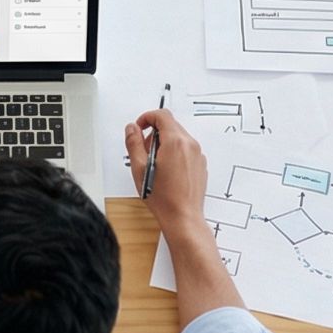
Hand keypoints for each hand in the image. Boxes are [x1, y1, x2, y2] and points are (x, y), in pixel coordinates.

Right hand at [122, 108, 210, 232]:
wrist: (183, 217)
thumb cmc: (163, 197)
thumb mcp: (140, 168)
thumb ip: (134, 143)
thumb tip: (132, 128)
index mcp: (175, 142)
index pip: (161, 115)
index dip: (147, 118)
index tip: (139, 128)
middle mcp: (190, 145)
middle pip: (170, 126)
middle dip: (154, 134)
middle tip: (144, 152)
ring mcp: (197, 155)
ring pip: (178, 138)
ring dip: (164, 144)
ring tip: (155, 165)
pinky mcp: (200, 164)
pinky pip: (186, 150)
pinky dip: (175, 153)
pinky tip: (167, 172)